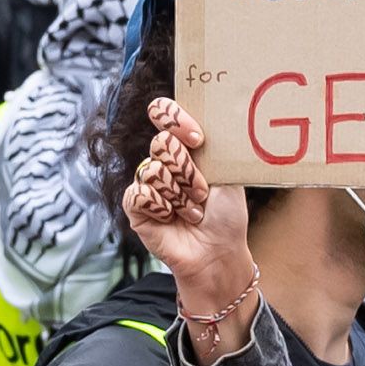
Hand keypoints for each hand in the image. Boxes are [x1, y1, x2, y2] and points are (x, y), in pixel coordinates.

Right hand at [117, 98, 258, 355]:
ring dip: (180, 197)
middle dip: (188, 171)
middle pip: (161, 143)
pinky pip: (138, 194)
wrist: (218, 252)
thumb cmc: (226, 216)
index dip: (174, 118)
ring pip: (153, 171)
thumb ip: (215, 144)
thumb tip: (210, 116)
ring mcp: (146, 183)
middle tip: (202, 194)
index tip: (198, 139)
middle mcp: (162, 161)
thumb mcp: (229, 173)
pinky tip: (171, 220)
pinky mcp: (135, 207)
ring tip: (192, 212)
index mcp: (184, 147)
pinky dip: (161, 208)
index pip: (163, 113)